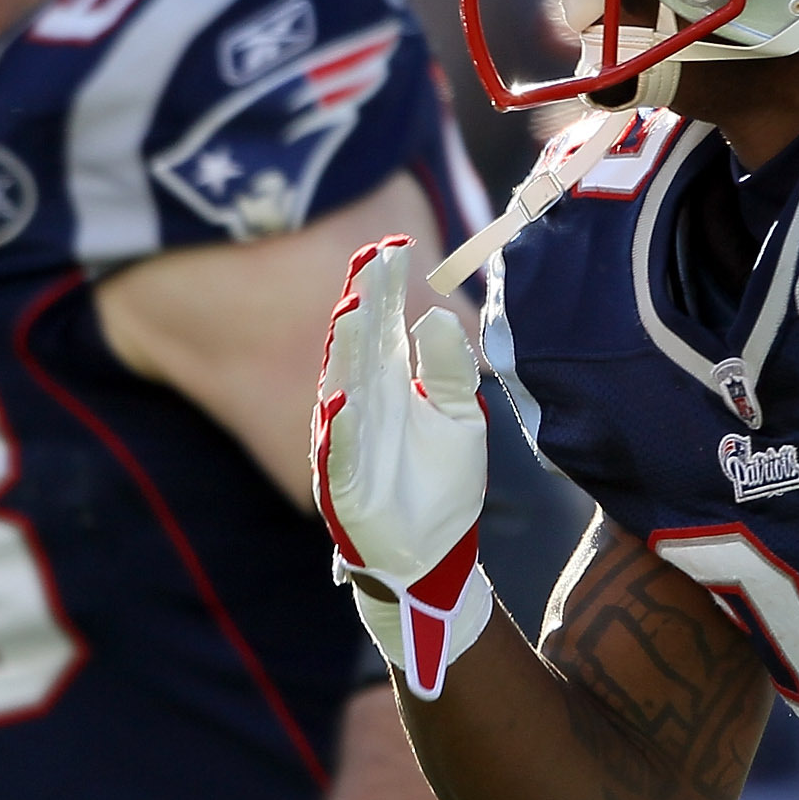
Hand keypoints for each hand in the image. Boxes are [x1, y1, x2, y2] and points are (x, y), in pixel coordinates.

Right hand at [314, 237, 493, 696]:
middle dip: (362, 303)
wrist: (434, 554)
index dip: (383, 286)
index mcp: (387, 383)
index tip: (394, 244)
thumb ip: (447, 369)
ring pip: (343, 386)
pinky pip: (340, 450)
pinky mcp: (343, 483)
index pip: (381, 324)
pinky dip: (341, 424)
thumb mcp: (458, 416)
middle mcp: (361, 404)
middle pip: (358, 344)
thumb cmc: (440, 483)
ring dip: (347, 351)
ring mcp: (347, 441)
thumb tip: (435, 318)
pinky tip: (345, 395)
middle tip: (371, 263)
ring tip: (355, 311)